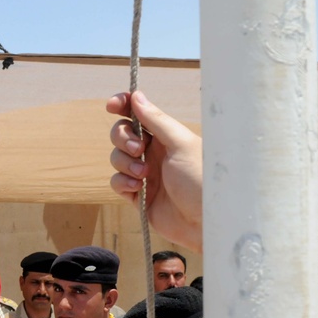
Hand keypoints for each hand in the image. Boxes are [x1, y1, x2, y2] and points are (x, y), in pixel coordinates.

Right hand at [107, 91, 204, 252]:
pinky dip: (122, 183)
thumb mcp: (181, 144)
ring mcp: (144, 173)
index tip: (111, 105)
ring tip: (144, 175)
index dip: (122, 106)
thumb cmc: (202, 180)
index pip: (138, 113)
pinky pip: (117, 182)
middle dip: (123, 138)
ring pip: (116, 158)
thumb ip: (156, 121)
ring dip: (125, 164)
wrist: (205, 221)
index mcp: (166, 135)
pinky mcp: (138, 196)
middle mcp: (154, 152)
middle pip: (122, 134)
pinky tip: (138, 188)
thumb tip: (136, 96)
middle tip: (138, 149)